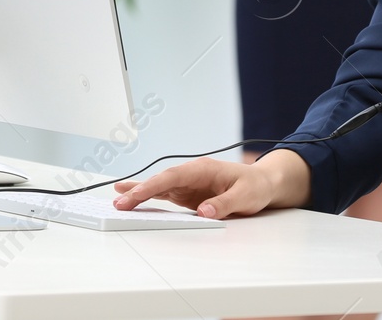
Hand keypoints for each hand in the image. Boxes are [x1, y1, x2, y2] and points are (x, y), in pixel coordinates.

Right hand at [113, 150, 310, 218]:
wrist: (263, 183)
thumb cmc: (255, 186)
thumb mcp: (245, 196)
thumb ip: (224, 203)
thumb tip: (203, 212)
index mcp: (202, 169)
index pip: (172, 176)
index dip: (153, 185)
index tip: (137, 194)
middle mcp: (191, 174)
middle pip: (160, 181)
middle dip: (139, 191)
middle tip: (119, 203)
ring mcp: (188, 184)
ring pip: (159, 187)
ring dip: (139, 194)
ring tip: (118, 201)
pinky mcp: (188, 194)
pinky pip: (164, 195)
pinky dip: (148, 197)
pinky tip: (134, 199)